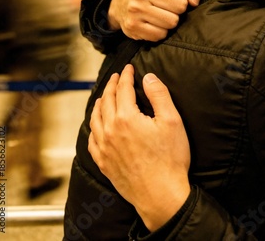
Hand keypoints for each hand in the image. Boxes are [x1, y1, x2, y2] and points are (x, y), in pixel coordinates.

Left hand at [88, 64, 190, 231]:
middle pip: (107, 100)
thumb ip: (159, 95)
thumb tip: (148, 77)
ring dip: (100, 103)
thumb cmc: (170, 160)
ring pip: (95, 118)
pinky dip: (93, 126)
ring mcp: (104, 147)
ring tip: (104, 96)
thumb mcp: (172, 122)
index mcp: (126, 117)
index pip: (123, 89)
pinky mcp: (103, 162)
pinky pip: (92, 139)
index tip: (129, 68)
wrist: (161, 196)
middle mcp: (110, 130)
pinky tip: (97, 125)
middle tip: (117, 76)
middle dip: (112, 85)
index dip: (126, 75)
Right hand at [107, 0, 204, 40]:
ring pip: (172, 22)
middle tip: (167, 5)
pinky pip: (160, 35)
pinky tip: (153, 23)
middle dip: (178, 7)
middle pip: (181, 5)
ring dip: (171, 20)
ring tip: (160, 13)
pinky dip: (161, 31)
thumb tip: (194, 1)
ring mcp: (135, 8)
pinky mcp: (132, 26)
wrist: (122, 2)